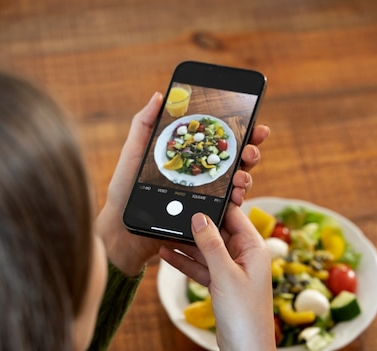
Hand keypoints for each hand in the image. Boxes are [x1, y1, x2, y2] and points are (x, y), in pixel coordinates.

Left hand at [96, 92, 269, 276]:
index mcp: (188, 155)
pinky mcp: (204, 216)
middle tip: (251, 149)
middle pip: (234, 159)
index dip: (239, 130)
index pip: (217, 139)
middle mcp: (201, 173)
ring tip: (242, 176)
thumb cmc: (124, 190)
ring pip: (236, 182)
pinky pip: (226, 207)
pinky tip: (236, 196)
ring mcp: (205, 195)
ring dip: (247, 176)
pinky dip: (236, 200)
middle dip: (250, 151)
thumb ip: (145, 125)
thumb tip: (160, 96)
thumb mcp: (134, 153)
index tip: (254, 122)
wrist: (122, 228)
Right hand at [160, 206, 277, 350]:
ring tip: (163, 232)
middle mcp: (245, 257)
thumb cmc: (243, 313)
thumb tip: (199, 218)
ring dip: (186, 245)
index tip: (194, 195)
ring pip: (206, 251)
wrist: (245, 350)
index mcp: (254, 249)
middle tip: (172, 213)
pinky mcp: (221, 286)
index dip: (214, 206)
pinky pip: (201, 268)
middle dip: (195, 226)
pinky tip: (166, 254)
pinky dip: (186, 263)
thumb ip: (211, 245)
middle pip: (217, 233)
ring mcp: (232, 272)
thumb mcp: (225, 274)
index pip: (234, 217)